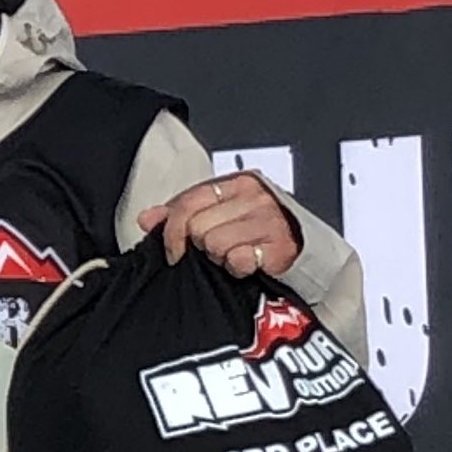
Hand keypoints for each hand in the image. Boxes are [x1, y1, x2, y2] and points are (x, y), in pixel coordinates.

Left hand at [135, 169, 301, 276]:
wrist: (304, 251)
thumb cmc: (256, 233)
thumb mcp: (218, 216)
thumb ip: (180, 214)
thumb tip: (147, 219)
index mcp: (237, 184)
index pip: (188, 202)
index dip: (172, 229)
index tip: (172, 250)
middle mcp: (254, 197)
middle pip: (198, 226)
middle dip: (202, 245)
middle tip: (217, 250)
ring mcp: (269, 220)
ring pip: (215, 244)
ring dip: (220, 257)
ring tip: (234, 255)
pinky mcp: (279, 246)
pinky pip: (239, 260)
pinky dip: (238, 267)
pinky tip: (247, 264)